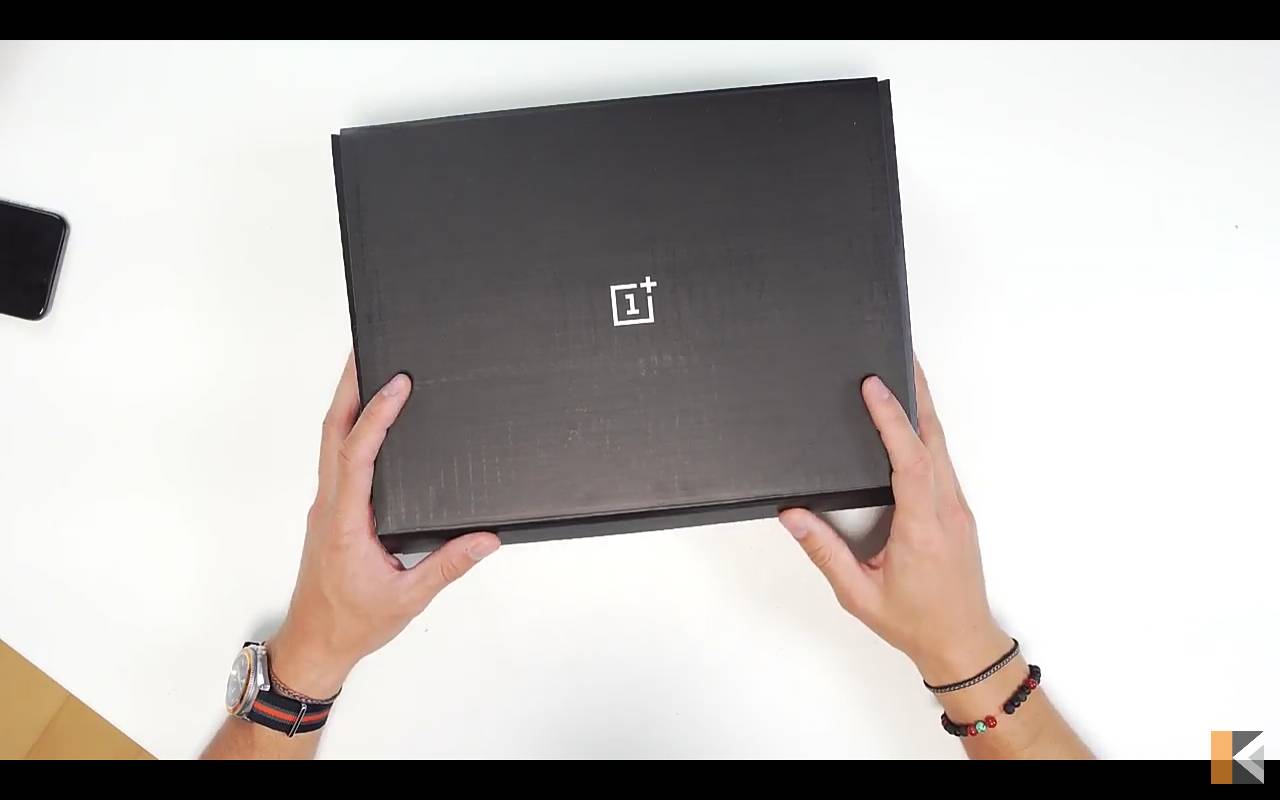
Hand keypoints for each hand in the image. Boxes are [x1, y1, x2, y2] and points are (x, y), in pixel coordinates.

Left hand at [269, 354, 500, 697]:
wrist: (314, 644)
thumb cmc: (352, 623)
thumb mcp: (408, 597)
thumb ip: (449, 565)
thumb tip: (487, 538)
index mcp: (344, 522)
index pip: (358, 454)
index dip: (377, 415)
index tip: (398, 384)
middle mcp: (329, 507)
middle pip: (332, 432)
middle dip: (348, 387)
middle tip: (367, 349)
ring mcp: (326, 507)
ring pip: (329, 442)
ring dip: (346, 403)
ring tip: (367, 371)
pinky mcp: (330, 512)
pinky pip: (336, 458)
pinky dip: (349, 428)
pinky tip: (367, 421)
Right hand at [779, 359, 1008, 684]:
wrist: (963, 644)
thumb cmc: (915, 623)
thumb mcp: (859, 593)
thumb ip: (825, 552)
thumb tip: (792, 516)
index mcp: (921, 528)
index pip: (909, 461)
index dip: (892, 420)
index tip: (875, 386)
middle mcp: (946, 511)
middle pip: (934, 439)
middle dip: (917, 394)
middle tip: (900, 355)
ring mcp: (957, 510)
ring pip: (942, 447)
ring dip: (924, 410)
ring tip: (905, 376)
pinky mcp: (958, 513)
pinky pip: (943, 462)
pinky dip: (928, 434)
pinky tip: (914, 424)